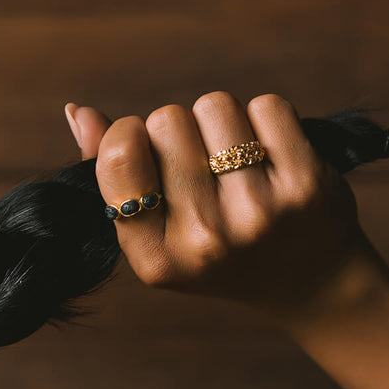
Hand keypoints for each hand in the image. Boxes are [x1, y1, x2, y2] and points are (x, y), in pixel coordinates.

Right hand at [64, 92, 380, 320]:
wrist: (310, 283)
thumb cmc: (219, 248)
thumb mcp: (157, 233)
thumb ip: (114, 174)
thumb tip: (78, 110)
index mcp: (156, 258)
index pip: (119, 154)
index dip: (130, 136)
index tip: (150, 155)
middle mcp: (206, 240)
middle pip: (167, 119)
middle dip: (180, 130)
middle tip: (204, 171)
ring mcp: (259, 213)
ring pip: (215, 104)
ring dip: (223, 121)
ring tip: (237, 163)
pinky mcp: (305, 185)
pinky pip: (267, 105)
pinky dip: (266, 119)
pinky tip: (273, 157)